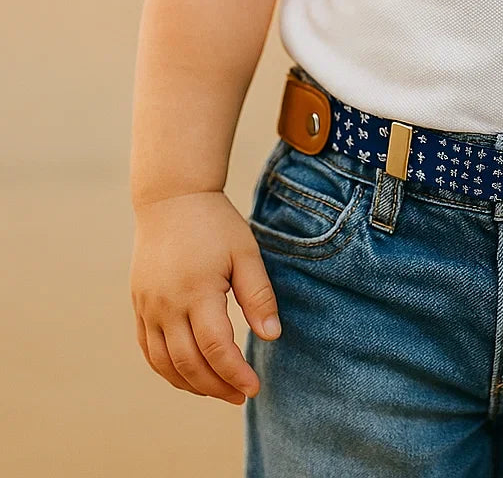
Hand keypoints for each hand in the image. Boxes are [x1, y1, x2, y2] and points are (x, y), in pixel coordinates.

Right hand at [130, 191, 280, 404]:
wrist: (172, 200)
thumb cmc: (216, 224)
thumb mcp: (246, 254)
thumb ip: (258, 296)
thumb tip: (272, 336)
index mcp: (197, 292)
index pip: (216, 348)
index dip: (236, 373)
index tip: (254, 387)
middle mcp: (167, 305)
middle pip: (188, 363)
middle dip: (216, 386)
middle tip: (241, 395)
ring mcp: (148, 307)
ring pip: (164, 364)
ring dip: (191, 384)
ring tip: (219, 391)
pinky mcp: (139, 305)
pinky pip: (149, 350)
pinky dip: (167, 370)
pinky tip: (188, 375)